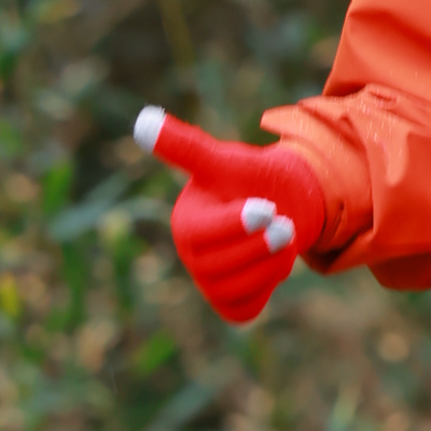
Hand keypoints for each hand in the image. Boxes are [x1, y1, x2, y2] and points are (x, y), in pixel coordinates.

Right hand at [134, 107, 328, 325]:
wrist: (285, 202)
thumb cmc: (250, 178)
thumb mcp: (224, 160)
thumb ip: (187, 147)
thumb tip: (142, 121)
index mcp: (184, 221)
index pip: (199, 235)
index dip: (234, 225)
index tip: (267, 209)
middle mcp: (191, 255)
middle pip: (219, 267)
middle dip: (260, 246)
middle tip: (287, 223)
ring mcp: (209, 282)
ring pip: (234, 290)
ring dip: (270, 266)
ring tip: (287, 236)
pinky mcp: (230, 302)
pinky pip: (245, 310)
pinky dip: (266, 288)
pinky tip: (276, 261)